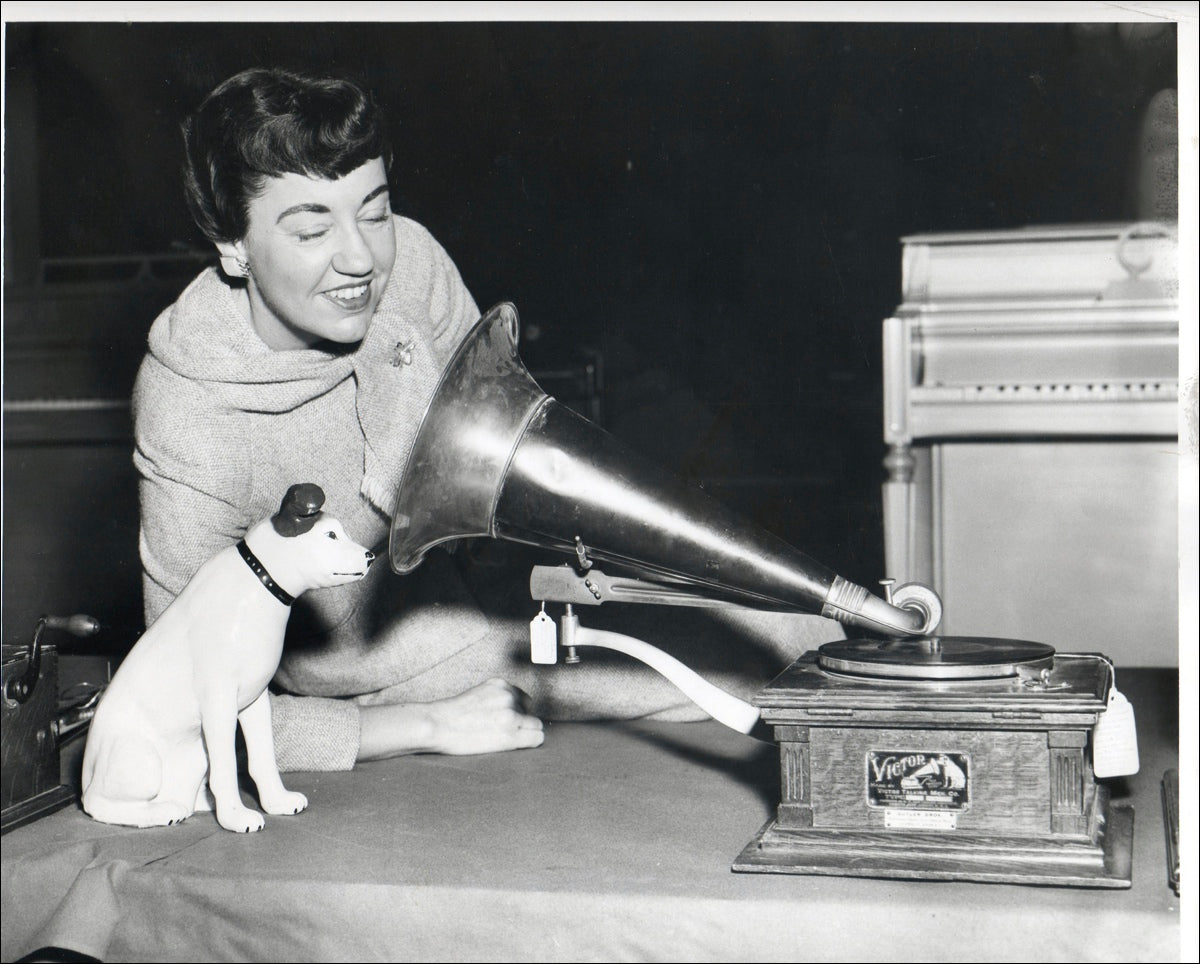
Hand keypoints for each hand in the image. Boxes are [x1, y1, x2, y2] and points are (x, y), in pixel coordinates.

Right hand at [358, 678, 544, 759]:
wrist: (438, 725)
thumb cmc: (454, 715)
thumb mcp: (479, 695)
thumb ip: (498, 698)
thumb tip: (514, 710)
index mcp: (501, 685)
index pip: (524, 699)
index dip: (518, 712)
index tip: (507, 721)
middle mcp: (509, 696)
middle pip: (531, 711)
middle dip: (522, 721)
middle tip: (504, 732)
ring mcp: (511, 714)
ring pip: (536, 725)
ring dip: (525, 733)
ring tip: (505, 739)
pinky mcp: (510, 733)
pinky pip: (536, 738)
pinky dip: (531, 743)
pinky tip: (516, 745)